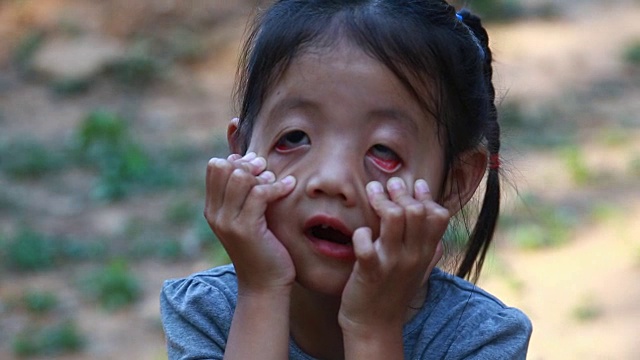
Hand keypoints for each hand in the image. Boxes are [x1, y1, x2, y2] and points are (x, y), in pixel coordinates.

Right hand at [204, 152, 296, 293]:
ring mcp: (228, 222)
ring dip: (263, 175)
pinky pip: (260, 193)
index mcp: (213, 209)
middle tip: (267, 172)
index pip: (214, 167)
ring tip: (277, 183)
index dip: (237, 160)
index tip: (257, 168)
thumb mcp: (249, 219)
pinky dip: (277, 186)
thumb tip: (254, 162)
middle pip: (225, 167)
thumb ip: (246, 195)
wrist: (264, 286)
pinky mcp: (246, 229)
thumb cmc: (263, 250)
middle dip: (249, 164)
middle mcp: (216, 214)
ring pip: (241, 177)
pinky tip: (290, 187)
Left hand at [338, 177, 448, 335]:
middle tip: (389, 184)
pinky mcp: (370, 271)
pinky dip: (361, 233)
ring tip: (372, 192)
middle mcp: (412, 256)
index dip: (427, 196)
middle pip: (416, 211)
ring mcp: (392, 263)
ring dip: (382, 201)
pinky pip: (366, 244)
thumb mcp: (418, 274)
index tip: (414, 184)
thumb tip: (439, 241)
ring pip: (394, 218)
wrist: (375, 326)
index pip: (439, 216)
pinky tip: (360, 233)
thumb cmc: (393, 295)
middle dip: (401, 192)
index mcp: (425, 254)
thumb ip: (430, 255)